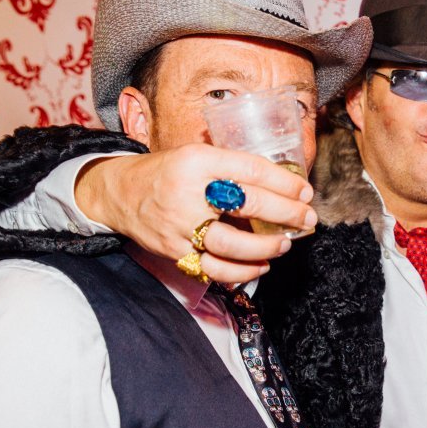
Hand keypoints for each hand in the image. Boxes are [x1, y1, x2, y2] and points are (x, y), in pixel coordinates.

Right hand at [75, 144, 317, 284]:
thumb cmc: (168, 173)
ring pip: (231, 243)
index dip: (284, 183)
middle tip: (306, 219)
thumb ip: (232, 168)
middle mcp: (188, 191)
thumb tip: (283, 186)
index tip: (305, 192)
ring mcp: (179, 225)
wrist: (120, 193)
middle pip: (248, 204)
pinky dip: (241, 271)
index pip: (251, 170)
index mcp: (197, 160)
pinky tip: (260, 265)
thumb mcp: (196, 156)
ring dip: (265, 247)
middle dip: (286, 214)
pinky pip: (213, 267)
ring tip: (284, 245)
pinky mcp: (174, 251)